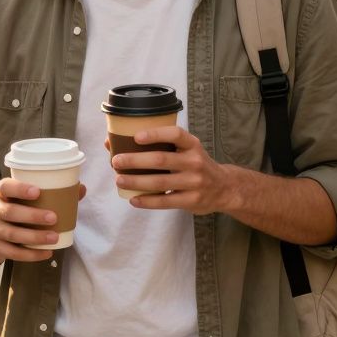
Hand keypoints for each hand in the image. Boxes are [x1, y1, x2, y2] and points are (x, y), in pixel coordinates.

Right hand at [0, 177, 87, 262]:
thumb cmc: (19, 208)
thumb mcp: (28, 197)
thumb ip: (54, 192)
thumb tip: (81, 189)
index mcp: (0, 192)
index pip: (5, 187)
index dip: (19, 189)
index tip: (38, 192)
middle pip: (9, 212)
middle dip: (32, 216)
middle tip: (54, 218)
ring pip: (11, 234)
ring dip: (34, 237)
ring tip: (54, 238)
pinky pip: (12, 253)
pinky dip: (31, 255)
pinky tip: (46, 253)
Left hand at [111, 126, 238, 214]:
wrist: (224, 188)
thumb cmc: (194, 164)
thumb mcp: (185, 150)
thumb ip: (157, 145)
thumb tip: (112, 142)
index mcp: (192, 145)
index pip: (175, 134)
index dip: (155, 134)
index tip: (135, 136)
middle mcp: (195, 161)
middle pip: (161, 159)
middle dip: (135, 160)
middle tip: (116, 161)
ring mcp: (195, 182)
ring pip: (160, 182)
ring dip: (136, 181)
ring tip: (119, 180)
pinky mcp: (191, 201)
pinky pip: (165, 201)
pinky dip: (147, 201)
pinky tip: (133, 199)